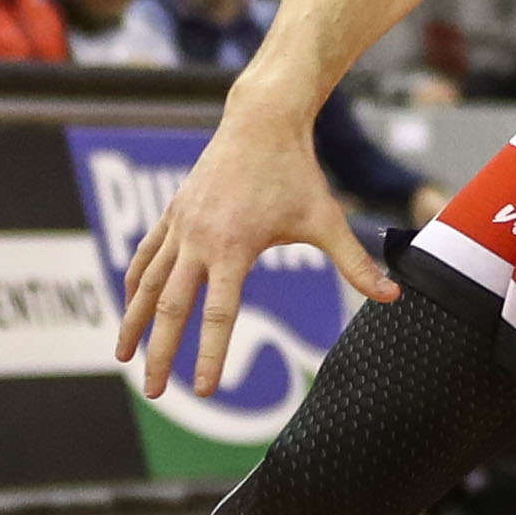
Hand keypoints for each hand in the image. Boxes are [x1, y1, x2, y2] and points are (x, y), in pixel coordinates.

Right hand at [113, 100, 396, 397]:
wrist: (261, 122)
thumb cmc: (297, 173)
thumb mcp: (327, 220)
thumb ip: (355, 264)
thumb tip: (394, 296)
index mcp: (234, 247)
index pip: (219, 315)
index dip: (210, 355)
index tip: (203, 390)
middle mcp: (199, 240)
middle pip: (170, 307)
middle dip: (159, 353)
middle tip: (153, 392)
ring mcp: (180, 226)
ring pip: (147, 284)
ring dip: (133, 323)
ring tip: (121, 357)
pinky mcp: (172, 214)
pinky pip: (147, 257)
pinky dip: (135, 283)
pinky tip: (129, 306)